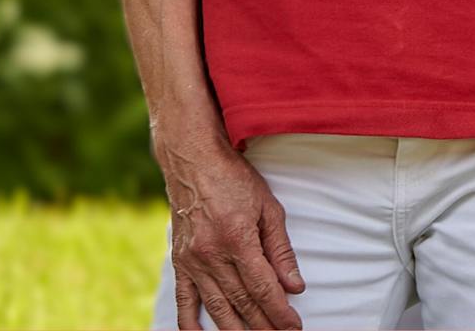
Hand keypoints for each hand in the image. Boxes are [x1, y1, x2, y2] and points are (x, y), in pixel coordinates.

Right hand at [162, 144, 303, 330]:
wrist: (192, 160)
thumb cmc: (233, 179)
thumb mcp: (268, 207)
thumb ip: (281, 250)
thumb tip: (294, 286)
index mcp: (237, 239)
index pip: (263, 288)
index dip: (280, 312)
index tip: (293, 327)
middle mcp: (212, 254)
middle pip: (242, 302)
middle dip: (264, 326)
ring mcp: (192, 260)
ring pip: (217, 307)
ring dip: (235, 330)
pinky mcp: (179, 261)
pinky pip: (184, 299)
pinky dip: (191, 323)